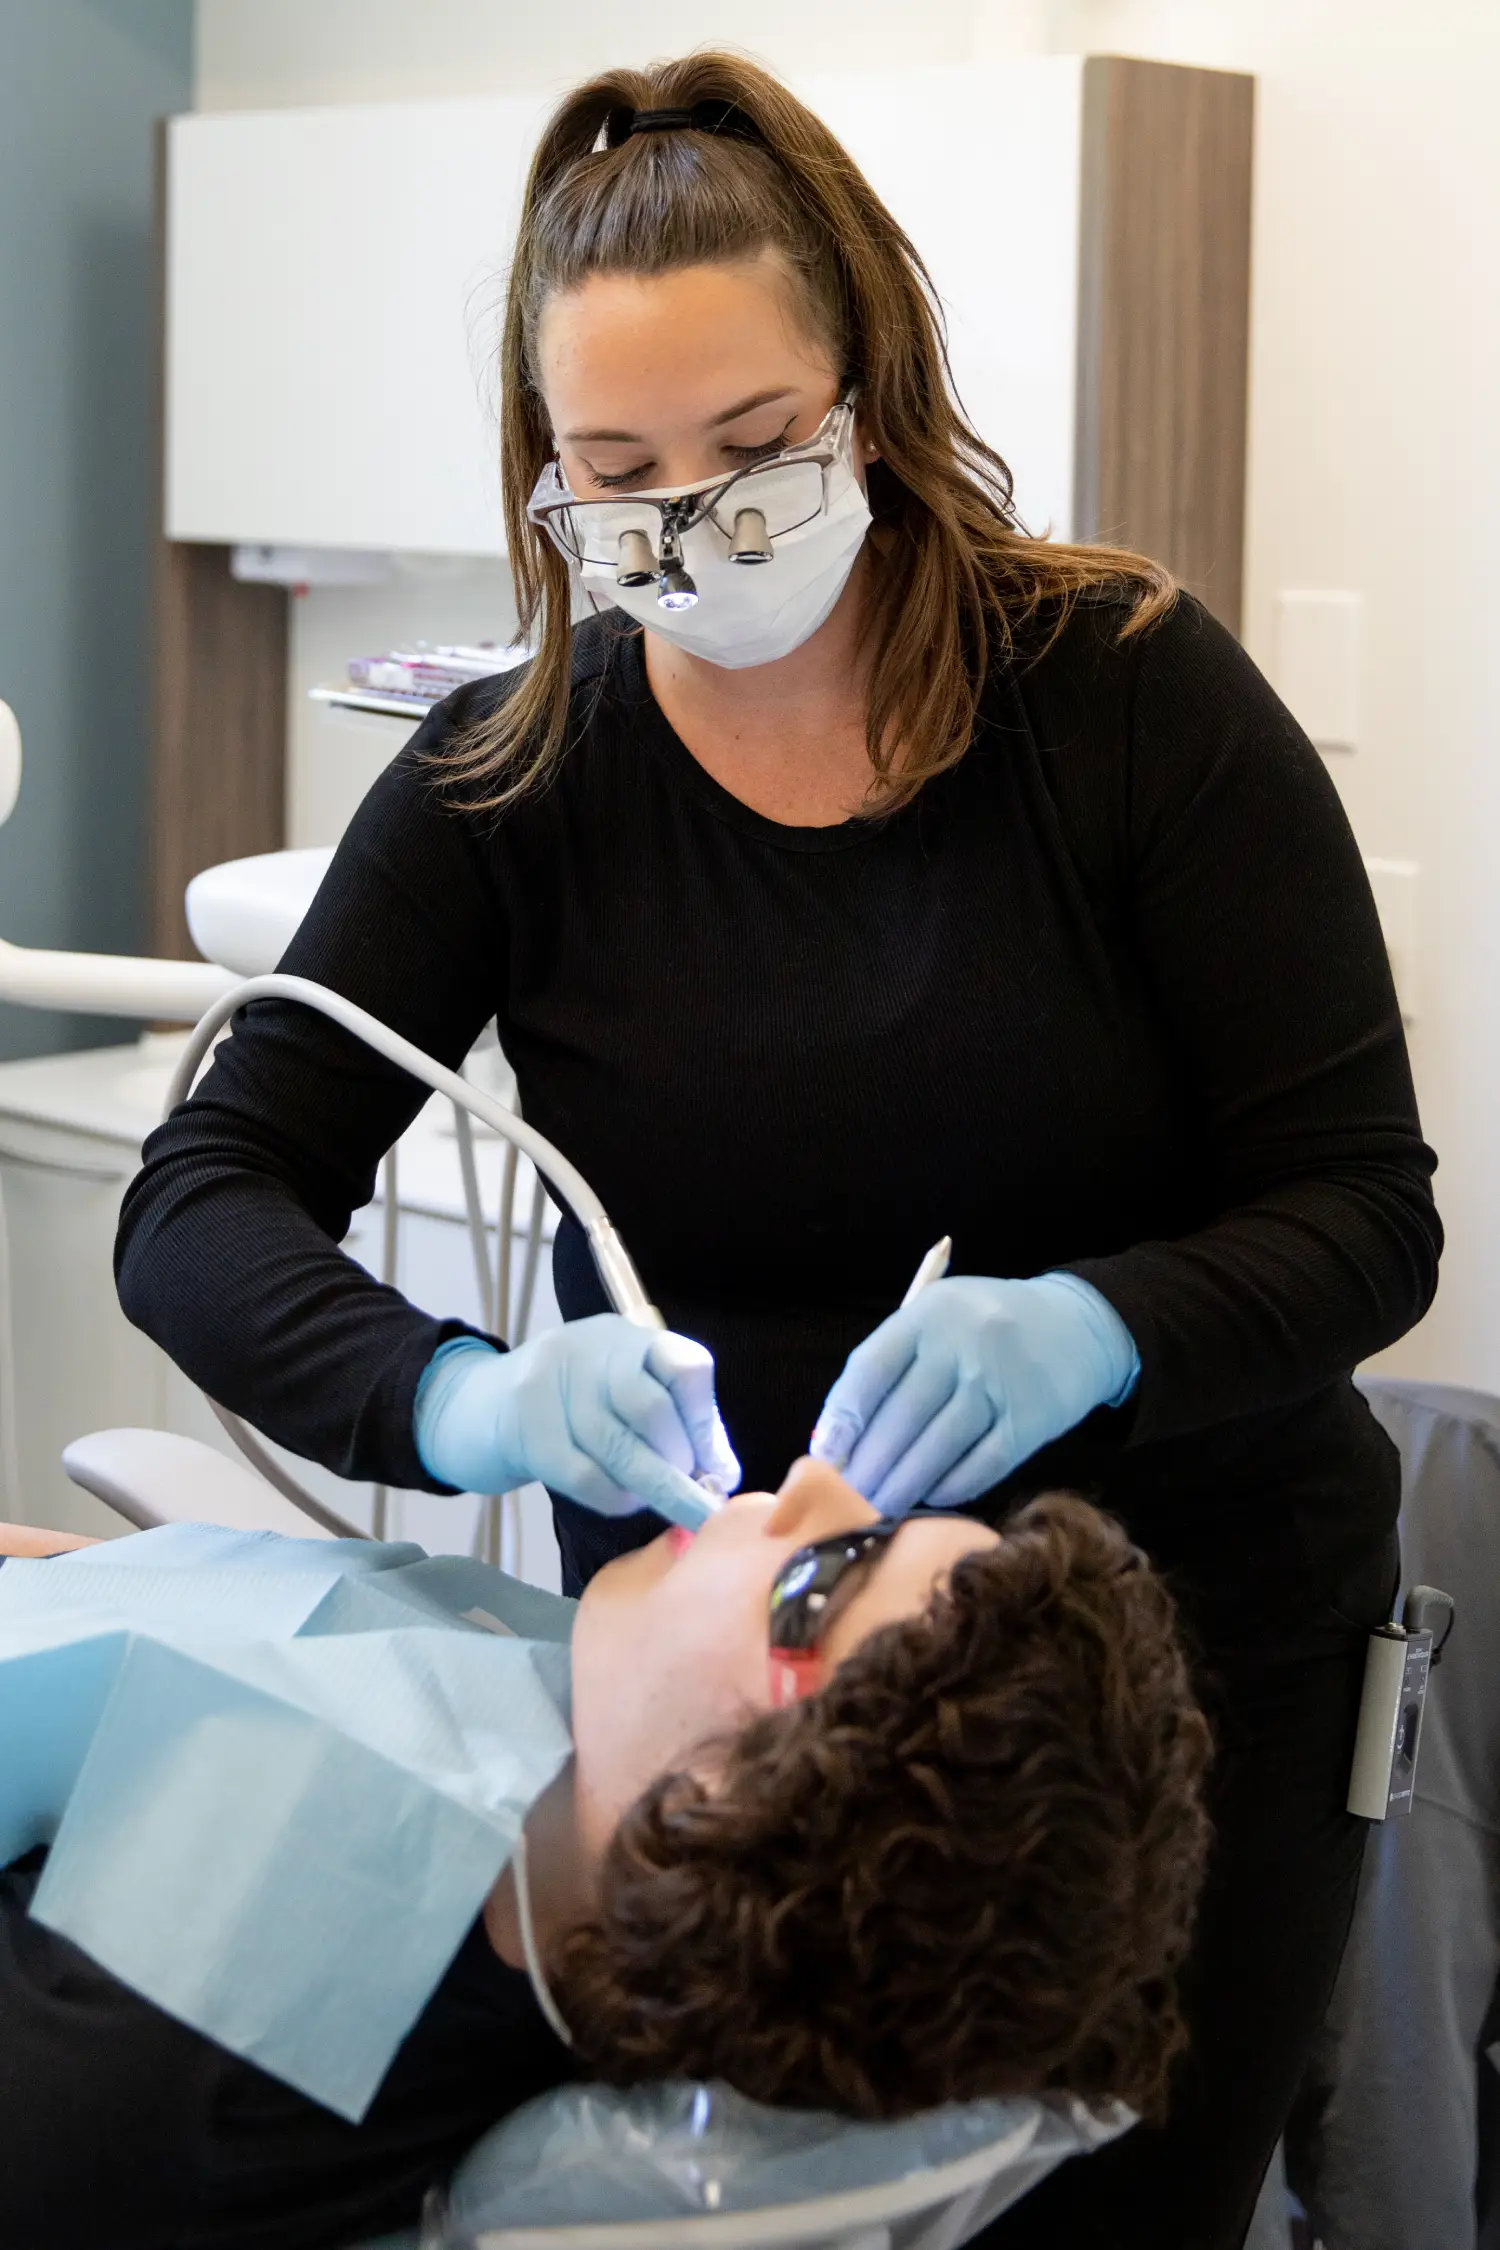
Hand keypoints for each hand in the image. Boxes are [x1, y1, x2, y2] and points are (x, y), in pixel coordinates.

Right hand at [414, 1318, 740, 1532]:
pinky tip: (626, 1503)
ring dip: (657, 1489)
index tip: (716, 1469)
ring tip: (675, 1511)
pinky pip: (584, 1474)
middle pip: (652, 1411)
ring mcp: (554, 1383)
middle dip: (683, 1463)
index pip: (686, 1368)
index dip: (707, 1424)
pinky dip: (615, 1498)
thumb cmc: (571, 1408)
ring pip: (620, 1448)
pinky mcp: (526, 1426)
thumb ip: (676, 1427)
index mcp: (628, 1338)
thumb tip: (723, 1479)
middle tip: (696, 1498)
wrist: (477, 1405)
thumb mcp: (622, 1395)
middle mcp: (593, 1349)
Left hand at [809, 1273, 1138, 1518]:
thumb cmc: (986, 1329)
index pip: (870, 1371)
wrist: (1077, 1326)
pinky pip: (982, 1465)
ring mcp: (1000, 1382)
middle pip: (901, 1418)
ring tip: (879, 1508)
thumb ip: (891, 1368)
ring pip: (937, 1448)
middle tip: (847, 1500)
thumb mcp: (937, 1322)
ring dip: (903, 1486)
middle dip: (868, 1467)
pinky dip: (951, 1487)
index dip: (842, 1420)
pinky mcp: (1030, 1419)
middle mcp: (963, 1344)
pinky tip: (931, 1497)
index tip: (824, 1458)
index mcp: (928, 1314)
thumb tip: (838, 1440)